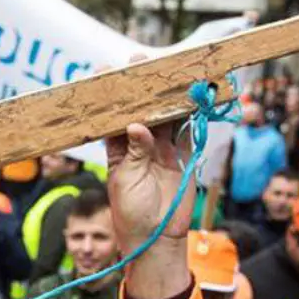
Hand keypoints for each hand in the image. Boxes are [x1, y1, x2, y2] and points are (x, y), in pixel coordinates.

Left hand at [105, 58, 194, 298]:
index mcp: (117, 150)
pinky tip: (194, 93)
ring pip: (165, 116)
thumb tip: (137, 125)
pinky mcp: (182, 156)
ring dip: (167, 95)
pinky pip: (187, 131)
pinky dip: (191, 113)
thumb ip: (135, 152)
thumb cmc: (132, 213)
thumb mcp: (127, 181)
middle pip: (140, 109)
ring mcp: (161, 149)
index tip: (105, 71)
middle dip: (141, 87)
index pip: (112, 117)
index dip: (110, 96)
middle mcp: (139, 146)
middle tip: (141, 61)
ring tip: (169, 71)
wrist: (157, 238)